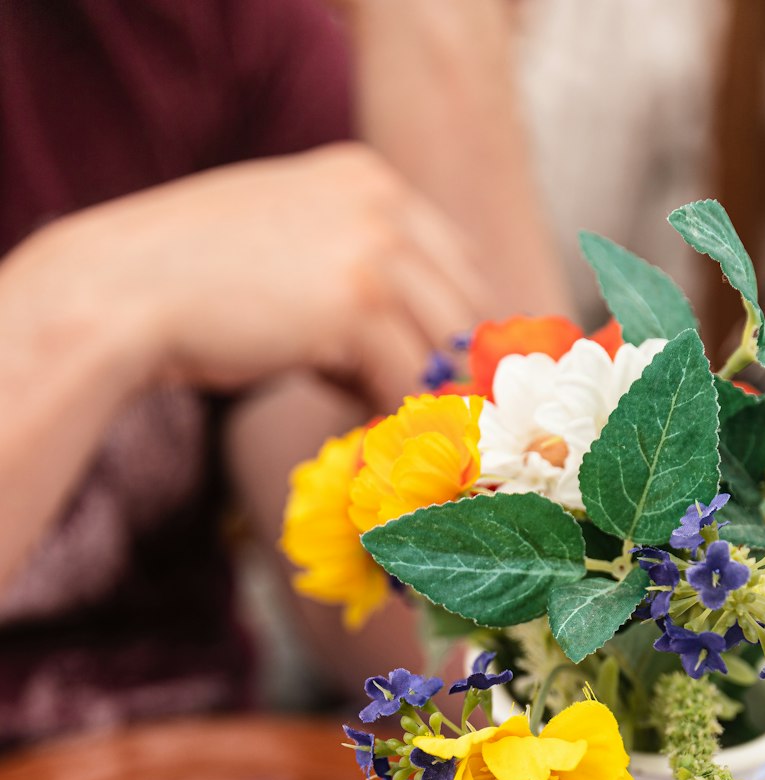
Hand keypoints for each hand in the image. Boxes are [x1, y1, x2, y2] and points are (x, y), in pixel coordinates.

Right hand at [28, 144, 485, 408]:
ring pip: (444, 352)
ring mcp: (374, 249)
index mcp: (370, 179)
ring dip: (422, 402)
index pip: (457, 263)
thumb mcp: (288, 249)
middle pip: (464, 306)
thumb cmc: (192, 285)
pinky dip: (390, 417)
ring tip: (393, 434)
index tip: (440, 386)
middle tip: (433, 426)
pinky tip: (351, 426)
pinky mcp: (358, 306)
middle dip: (450, 375)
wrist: (118, 291)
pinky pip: (409, 383)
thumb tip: (413, 343)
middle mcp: (384, 203)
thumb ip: (350, 271)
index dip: (454, 333)